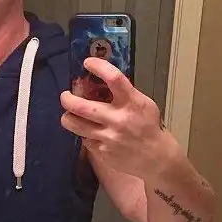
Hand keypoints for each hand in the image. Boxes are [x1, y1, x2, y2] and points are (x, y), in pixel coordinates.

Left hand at [60, 57, 166, 179]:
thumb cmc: (148, 126)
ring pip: (75, 124)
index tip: (88, 63)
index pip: (114, 78)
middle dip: (67, 99)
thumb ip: (123, 94)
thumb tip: (97, 81)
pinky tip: (91, 132)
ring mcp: (108, 137)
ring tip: (69, 114)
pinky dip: (85, 134)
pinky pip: (85, 139)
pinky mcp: (102, 152)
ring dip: (67, 117)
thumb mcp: (142, 104)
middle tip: (65, 95)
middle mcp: (118, 119)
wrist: (156, 158)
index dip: (98, 66)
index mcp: (132, 103)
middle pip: (82, 106)